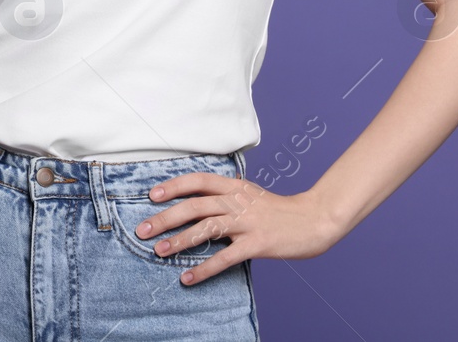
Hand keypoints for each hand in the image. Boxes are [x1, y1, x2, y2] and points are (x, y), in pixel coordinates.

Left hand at [132, 173, 341, 285]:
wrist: (315, 220)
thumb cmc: (280, 210)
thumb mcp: (252, 194)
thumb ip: (227, 194)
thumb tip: (200, 197)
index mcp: (235, 186)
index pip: (198, 180)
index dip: (174, 186)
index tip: (152, 195)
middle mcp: (238, 201)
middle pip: (195, 206)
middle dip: (165, 218)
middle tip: (143, 230)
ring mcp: (248, 222)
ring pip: (206, 229)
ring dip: (179, 241)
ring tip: (158, 251)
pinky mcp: (257, 244)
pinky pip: (225, 257)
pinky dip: (204, 268)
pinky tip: (188, 277)